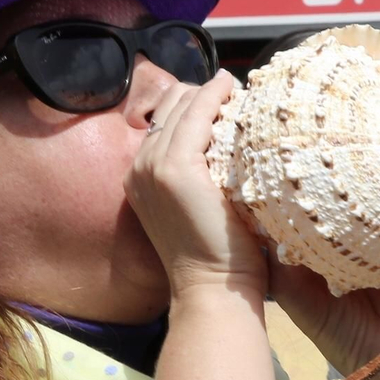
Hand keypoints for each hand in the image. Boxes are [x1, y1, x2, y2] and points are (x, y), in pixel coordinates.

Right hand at [124, 74, 265, 301]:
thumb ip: (200, 175)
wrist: (214, 288)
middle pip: (169, 104)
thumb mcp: (199, 208)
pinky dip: (216, 97)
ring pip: (182, 104)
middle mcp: (139, 167)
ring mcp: (153, 166)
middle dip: (202, 93)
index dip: (195, 103)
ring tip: (240, 92)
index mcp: (140, 177)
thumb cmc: (219, 256)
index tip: (227, 99)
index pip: (164, 119)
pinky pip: (197, 114)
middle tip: (236, 93)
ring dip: (211, 92)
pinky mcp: (175, 168)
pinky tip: (235, 92)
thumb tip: (228, 141)